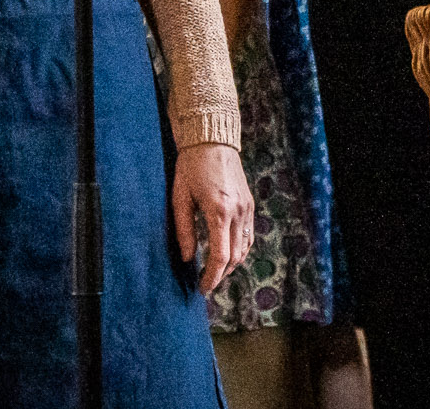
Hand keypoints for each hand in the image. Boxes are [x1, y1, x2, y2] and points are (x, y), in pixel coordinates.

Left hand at [172, 142, 252, 294]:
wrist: (212, 140)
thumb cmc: (191, 167)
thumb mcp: (180, 198)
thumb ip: (183, 230)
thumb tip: (186, 258)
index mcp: (219, 211)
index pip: (220, 256)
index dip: (212, 277)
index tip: (202, 288)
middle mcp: (237, 211)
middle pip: (235, 256)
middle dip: (221, 275)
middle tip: (205, 283)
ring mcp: (247, 208)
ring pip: (244, 248)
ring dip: (231, 264)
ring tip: (215, 272)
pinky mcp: (249, 204)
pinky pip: (248, 235)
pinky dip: (239, 249)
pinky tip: (227, 254)